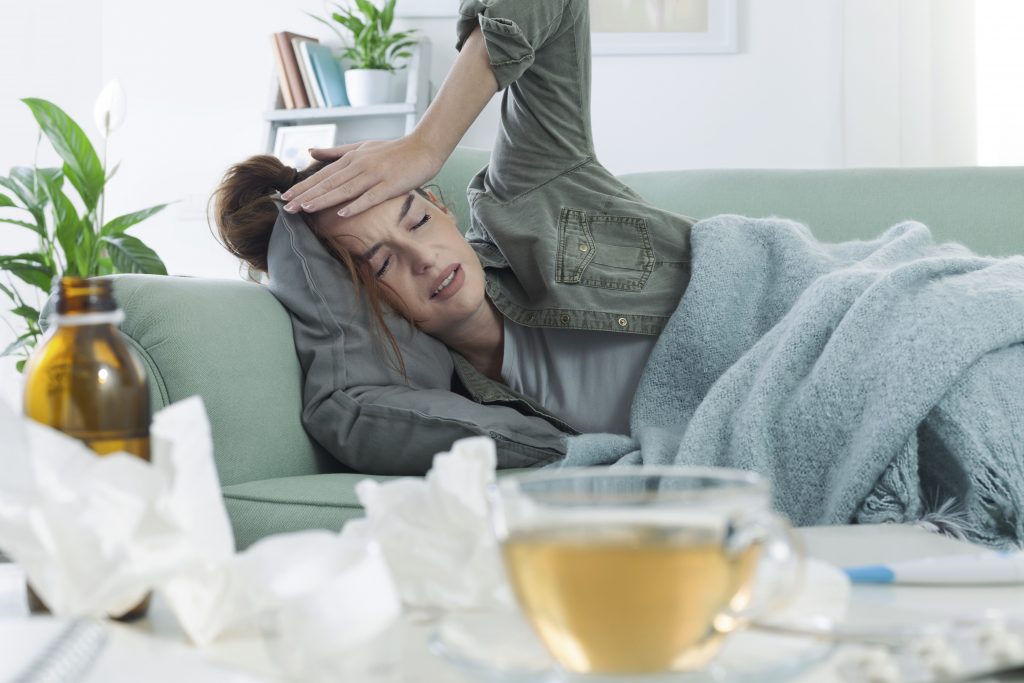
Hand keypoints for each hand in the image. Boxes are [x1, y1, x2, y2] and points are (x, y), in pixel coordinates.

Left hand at [281, 135, 443, 217]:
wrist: (423, 148)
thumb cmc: (393, 150)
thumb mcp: (361, 147)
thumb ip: (335, 152)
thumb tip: (310, 151)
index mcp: (351, 158)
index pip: (322, 175)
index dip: (303, 187)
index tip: (284, 197)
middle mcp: (359, 166)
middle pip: (328, 184)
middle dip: (306, 195)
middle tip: (286, 207)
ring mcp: (374, 176)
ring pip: (344, 190)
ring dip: (324, 200)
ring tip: (306, 209)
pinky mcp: (390, 185)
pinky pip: (371, 197)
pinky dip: (357, 205)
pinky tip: (343, 213)